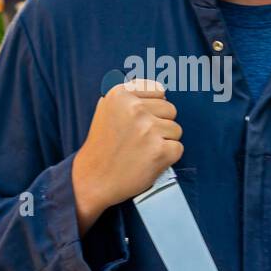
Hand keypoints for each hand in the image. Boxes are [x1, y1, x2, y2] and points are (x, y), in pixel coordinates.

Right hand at [72, 79, 182, 231]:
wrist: (92, 179)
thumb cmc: (102, 147)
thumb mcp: (106, 110)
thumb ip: (129, 97)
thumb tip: (159, 91)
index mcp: (120, 95)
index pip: (158, 91)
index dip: (153, 108)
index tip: (142, 120)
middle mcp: (134, 109)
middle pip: (170, 109)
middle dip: (160, 124)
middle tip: (140, 139)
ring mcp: (148, 129)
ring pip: (176, 129)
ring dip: (164, 141)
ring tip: (142, 150)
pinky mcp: (160, 150)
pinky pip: (178, 148)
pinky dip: (167, 157)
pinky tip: (148, 161)